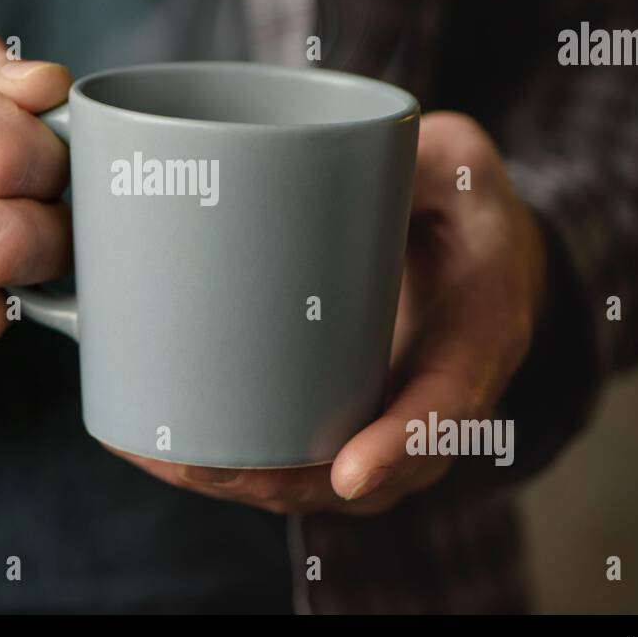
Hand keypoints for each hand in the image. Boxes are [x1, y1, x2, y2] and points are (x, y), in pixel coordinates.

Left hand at [105, 111, 548, 513]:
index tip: (352, 474)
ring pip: (317, 479)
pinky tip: (158, 449)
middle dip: (280, 481)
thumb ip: (418, 159)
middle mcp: (433, 402)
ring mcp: (382, 419)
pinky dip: (229, 464)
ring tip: (160, 457)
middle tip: (199, 465)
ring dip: (237, 482)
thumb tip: (336, 154)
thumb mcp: (462, 166)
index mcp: (479, 338)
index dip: (402, 445)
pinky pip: (292, 459)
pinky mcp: (337, 413)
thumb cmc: (465, 204)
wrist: (474, 252)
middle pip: (365, 475)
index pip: (449, 408)